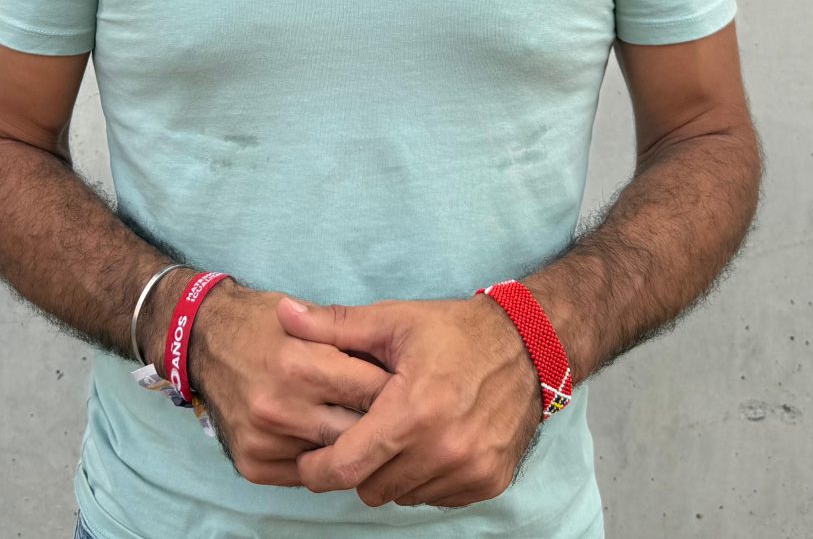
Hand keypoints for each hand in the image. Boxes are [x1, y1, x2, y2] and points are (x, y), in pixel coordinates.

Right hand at [166, 281, 391, 486]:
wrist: (203, 339)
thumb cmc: (264, 323)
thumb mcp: (308, 319)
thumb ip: (350, 342)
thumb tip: (400, 367)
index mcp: (300, 365)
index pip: (372, 391)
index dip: (399, 388)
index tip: (413, 387)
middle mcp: (280, 407)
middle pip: (359, 432)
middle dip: (383, 423)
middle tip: (400, 415)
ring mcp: (265, 440)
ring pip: (335, 457)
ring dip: (355, 445)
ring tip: (368, 428)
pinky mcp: (253, 463)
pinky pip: (306, 474)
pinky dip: (323, 458)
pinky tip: (331, 440)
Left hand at [277, 294, 541, 507]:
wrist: (529, 347)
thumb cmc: (454, 332)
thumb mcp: (393, 321)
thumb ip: (334, 326)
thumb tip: (284, 314)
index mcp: (413, 411)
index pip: (345, 467)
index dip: (316, 468)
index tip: (308, 457)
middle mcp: (443, 449)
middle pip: (369, 488)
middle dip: (354, 467)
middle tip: (355, 437)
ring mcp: (470, 471)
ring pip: (401, 496)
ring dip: (390, 474)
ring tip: (395, 436)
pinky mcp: (488, 482)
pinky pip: (434, 498)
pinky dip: (423, 479)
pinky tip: (426, 444)